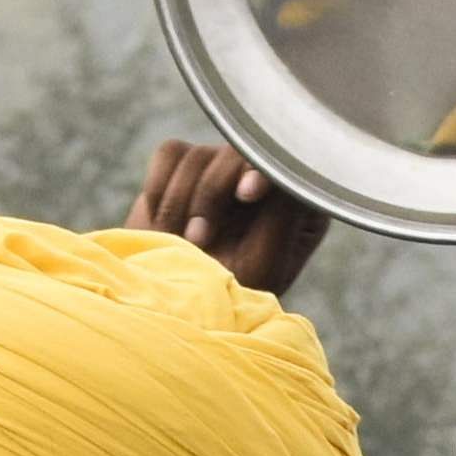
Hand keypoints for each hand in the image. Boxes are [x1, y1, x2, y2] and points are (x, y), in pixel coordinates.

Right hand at [132, 134, 332, 297]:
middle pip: (236, 153)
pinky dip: (160, 189)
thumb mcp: (263, 263)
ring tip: (180, 242)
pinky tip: (163, 223)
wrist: (177, 302)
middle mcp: (260, 176)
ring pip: (198, 156)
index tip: (246, 194)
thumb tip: (275, 174)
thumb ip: (279, 217)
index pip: (284, 166)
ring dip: (180, 203)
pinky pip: (169, 154)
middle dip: (210, 197)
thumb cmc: (229, 291)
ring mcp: (221, 167)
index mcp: (295, 201)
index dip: (262, 171)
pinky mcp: (183, 165)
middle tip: (197, 240)